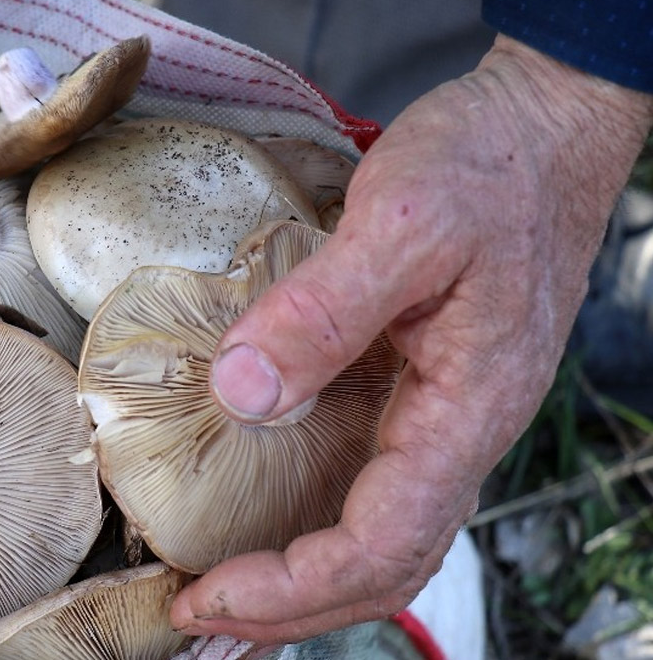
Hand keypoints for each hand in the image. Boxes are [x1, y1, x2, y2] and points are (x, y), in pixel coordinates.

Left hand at [169, 34, 652, 645]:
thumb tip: (242, 393)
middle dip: (291, 608)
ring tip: (227, 598)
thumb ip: (323, 311)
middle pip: (384, 565)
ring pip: (384, 537)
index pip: (381, 542)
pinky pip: (378, 487)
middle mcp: (462, 432)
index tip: (206, 594)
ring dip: (305, 582)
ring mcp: (447, 416)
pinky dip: (321, 526)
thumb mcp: (401, 222)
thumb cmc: (487, 167)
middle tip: (197, 615)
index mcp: (466, 410)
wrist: (543, 130)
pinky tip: (274, 523)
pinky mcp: (426, 391)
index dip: (291, 586)